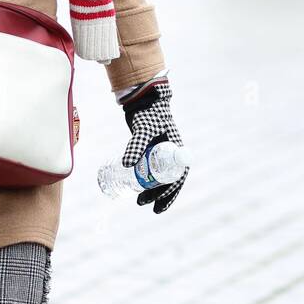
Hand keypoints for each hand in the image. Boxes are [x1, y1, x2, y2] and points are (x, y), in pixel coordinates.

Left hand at [122, 78, 187, 213]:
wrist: (142, 99)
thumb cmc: (147, 113)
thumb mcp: (142, 130)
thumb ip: (135, 145)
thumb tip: (126, 164)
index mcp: (177, 151)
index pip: (177, 177)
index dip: (170, 194)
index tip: (158, 204)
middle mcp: (171, 154)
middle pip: (168, 181)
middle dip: (158, 196)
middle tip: (143, 204)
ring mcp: (161, 153)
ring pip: (160, 177)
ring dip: (152, 190)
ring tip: (139, 200)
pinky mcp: (151, 151)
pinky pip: (151, 169)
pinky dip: (146, 180)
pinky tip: (136, 187)